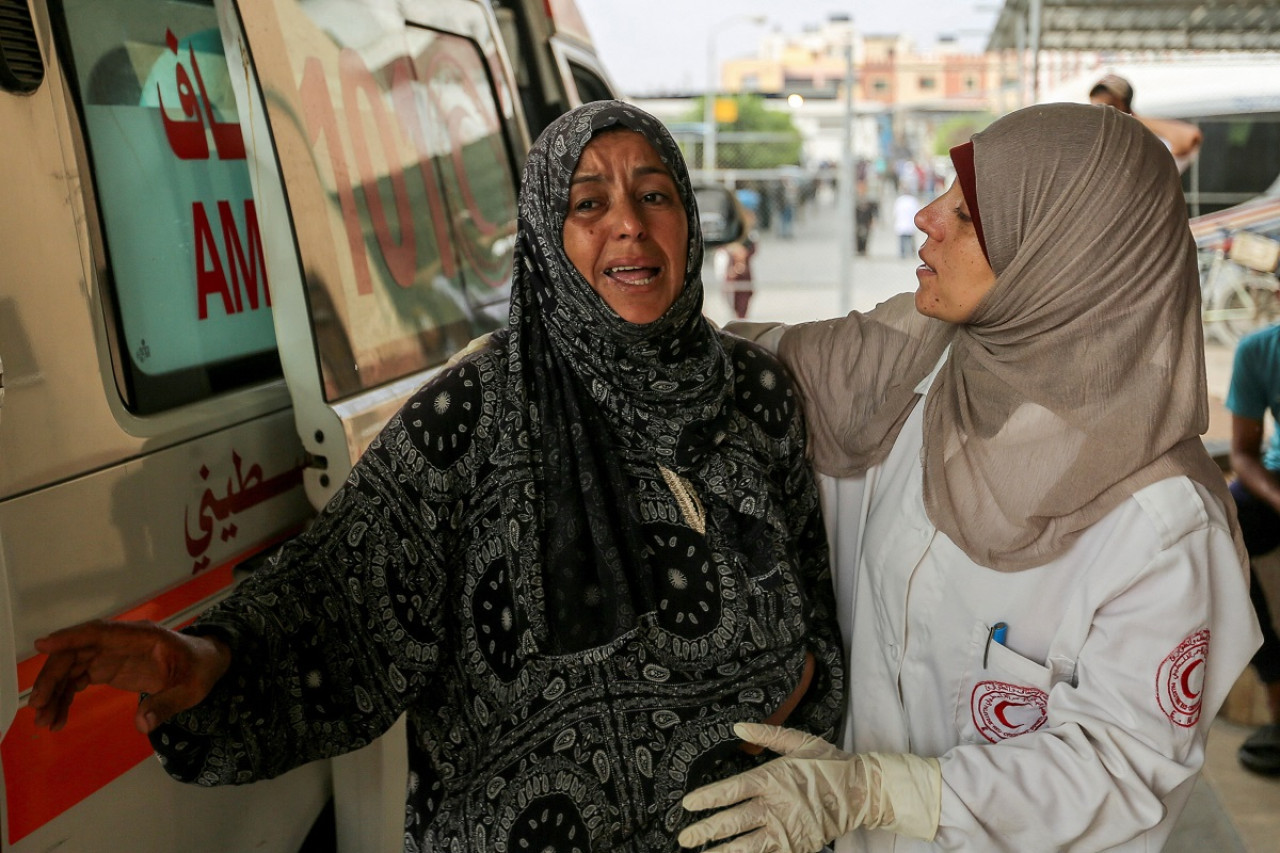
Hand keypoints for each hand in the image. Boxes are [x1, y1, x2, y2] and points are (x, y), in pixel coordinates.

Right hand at [30, 620, 230, 733]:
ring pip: (73, 666)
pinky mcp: (109, 667)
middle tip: (38, 706)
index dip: (71, 637)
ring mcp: (112, 654)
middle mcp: (121, 641)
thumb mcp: (192, 689)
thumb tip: (143, 724)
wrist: (206, 664)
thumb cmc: (201, 669)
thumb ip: (167, 704)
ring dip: (55, 690)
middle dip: (54, 676)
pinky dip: (65, 696)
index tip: (43, 645)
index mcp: (142, 637)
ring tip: (44, 720)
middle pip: (78, 652)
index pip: (101, 632)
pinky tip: (57, 718)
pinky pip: (79, 678)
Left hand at [679, 723, 866, 852]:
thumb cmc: (829, 765)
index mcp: (772, 779)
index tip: (688, 804)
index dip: (708, 797)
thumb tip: (738, 727)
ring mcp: (786, 830)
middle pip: (733, 822)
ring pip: (747, 846)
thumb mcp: (799, 742)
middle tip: (684, 838)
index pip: (732, 789)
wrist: (862, 792)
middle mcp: (775, 806)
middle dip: (706, 831)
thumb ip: (767, 735)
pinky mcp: (797, 847)